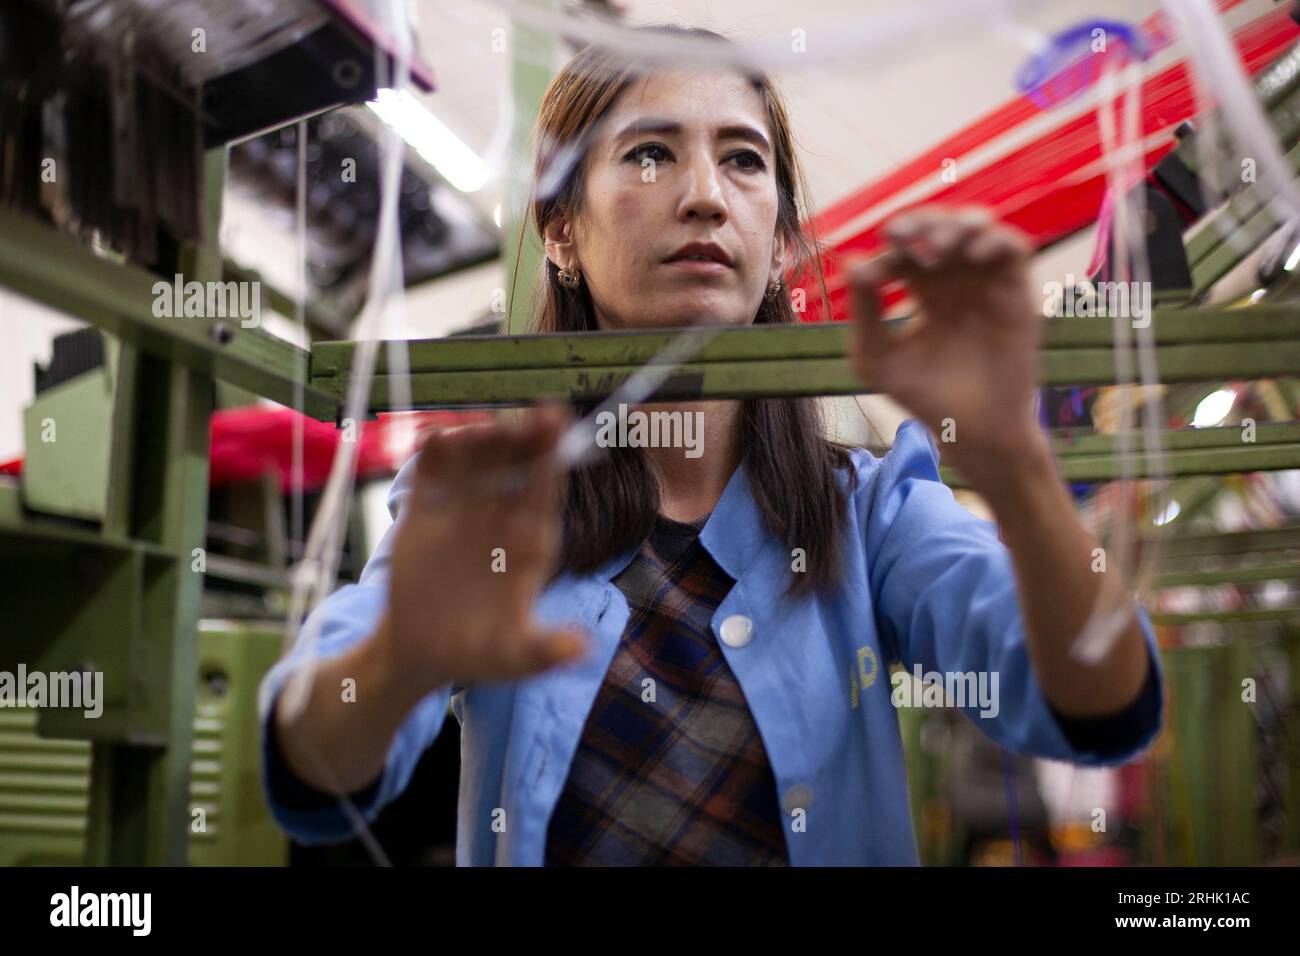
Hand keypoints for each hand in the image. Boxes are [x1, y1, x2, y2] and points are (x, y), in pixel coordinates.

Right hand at [376, 404, 586, 698]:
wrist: (421, 654)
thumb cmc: (479, 654)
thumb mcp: (515, 657)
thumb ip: (544, 650)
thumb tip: (582, 650)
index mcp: (530, 541)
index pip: (546, 486)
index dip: (553, 451)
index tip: (558, 417)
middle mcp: (500, 516)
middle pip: (514, 463)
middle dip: (519, 436)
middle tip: (520, 418)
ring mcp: (462, 511)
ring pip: (474, 461)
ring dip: (476, 438)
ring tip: (477, 429)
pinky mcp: (424, 514)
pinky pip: (430, 475)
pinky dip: (431, 454)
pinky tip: (434, 438)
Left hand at [846, 205, 1049, 489]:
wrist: (970, 432)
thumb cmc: (923, 397)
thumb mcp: (877, 358)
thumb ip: (864, 313)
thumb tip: (852, 262)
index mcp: (923, 289)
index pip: (906, 250)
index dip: (889, 250)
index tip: (872, 275)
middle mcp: (957, 279)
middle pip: (941, 226)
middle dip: (921, 223)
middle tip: (900, 236)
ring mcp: (988, 283)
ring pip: (979, 228)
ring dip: (956, 225)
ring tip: (935, 247)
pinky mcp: (1017, 294)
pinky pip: (1014, 249)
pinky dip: (995, 241)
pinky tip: (971, 255)